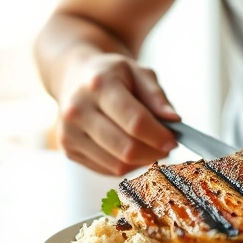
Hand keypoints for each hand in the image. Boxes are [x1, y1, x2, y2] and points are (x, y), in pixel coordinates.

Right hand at [56, 54, 179, 175]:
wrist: (74, 76)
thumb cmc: (111, 74)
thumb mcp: (137, 72)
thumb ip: (157, 96)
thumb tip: (174, 120)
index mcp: (99, 85)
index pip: (135, 121)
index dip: (159, 136)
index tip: (174, 140)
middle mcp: (78, 110)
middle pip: (126, 148)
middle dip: (154, 152)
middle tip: (167, 147)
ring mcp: (69, 132)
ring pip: (117, 165)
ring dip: (142, 161)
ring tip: (151, 147)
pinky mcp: (69, 149)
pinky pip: (107, 170)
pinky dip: (127, 165)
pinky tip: (132, 150)